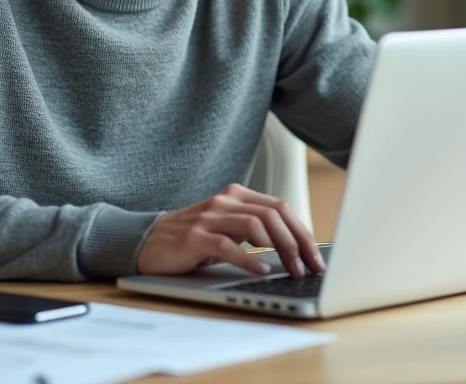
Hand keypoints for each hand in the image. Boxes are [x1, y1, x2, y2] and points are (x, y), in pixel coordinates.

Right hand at [136, 183, 326, 277]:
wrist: (148, 241)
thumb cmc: (194, 240)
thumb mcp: (227, 228)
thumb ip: (255, 229)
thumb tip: (296, 249)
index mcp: (237, 195)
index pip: (280, 208)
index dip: (303, 232)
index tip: (317, 257)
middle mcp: (224, 200)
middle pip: (273, 214)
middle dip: (298, 242)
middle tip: (311, 267)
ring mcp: (208, 217)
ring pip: (255, 226)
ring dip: (280, 250)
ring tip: (292, 270)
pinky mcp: (194, 237)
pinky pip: (227, 245)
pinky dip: (249, 259)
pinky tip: (263, 271)